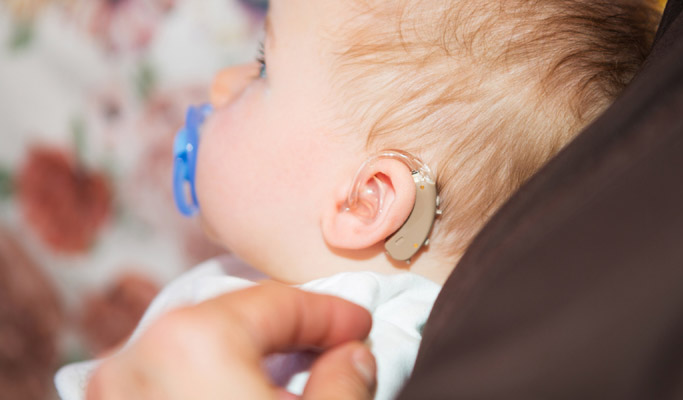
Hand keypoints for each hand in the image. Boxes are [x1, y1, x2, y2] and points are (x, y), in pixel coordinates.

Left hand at [86, 281, 375, 399]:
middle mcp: (135, 356)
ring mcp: (110, 391)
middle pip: (232, 318)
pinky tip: (239, 393)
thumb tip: (351, 355)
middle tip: (334, 347)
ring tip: (291, 373)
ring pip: (195, 348)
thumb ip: (345, 381)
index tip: (363, 329)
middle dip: (288, 331)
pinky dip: (206, 380)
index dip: (334, 314)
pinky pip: (164, 379)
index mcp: (192, 342)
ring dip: (247, 354)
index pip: (280, 302)